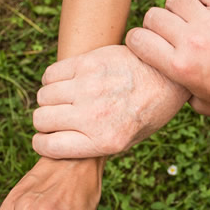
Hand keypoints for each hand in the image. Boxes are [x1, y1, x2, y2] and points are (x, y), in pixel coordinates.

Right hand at [32, 45, 189, 158]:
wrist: (168, 77)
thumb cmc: (148, 112)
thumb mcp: (128, 141)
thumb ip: (95, 145)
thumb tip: (61, 144)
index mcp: (105, 141)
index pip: (49, 146)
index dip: (42, 144)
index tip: (47, 139)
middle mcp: (94, 116)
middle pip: (41, 120)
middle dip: (45, 122)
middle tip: (59, 118)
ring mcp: (89, 87)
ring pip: (43, 96)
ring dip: (50, 100)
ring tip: (66, 100)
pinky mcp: (88, 63)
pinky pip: (50, 74)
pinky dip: (53, 80)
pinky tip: (68, 83)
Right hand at [126, 0, 209, 115]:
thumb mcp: (198, 103)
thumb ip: (177, 95)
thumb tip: (162, 89)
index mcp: (179, 68)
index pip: (138, 39)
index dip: (136, 40)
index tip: (142, 43)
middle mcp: (191, 42)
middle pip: (153, 16)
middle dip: (154, 24)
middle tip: (166, 33)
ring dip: (176, 8)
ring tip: (186, 20)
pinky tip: (198, 0)